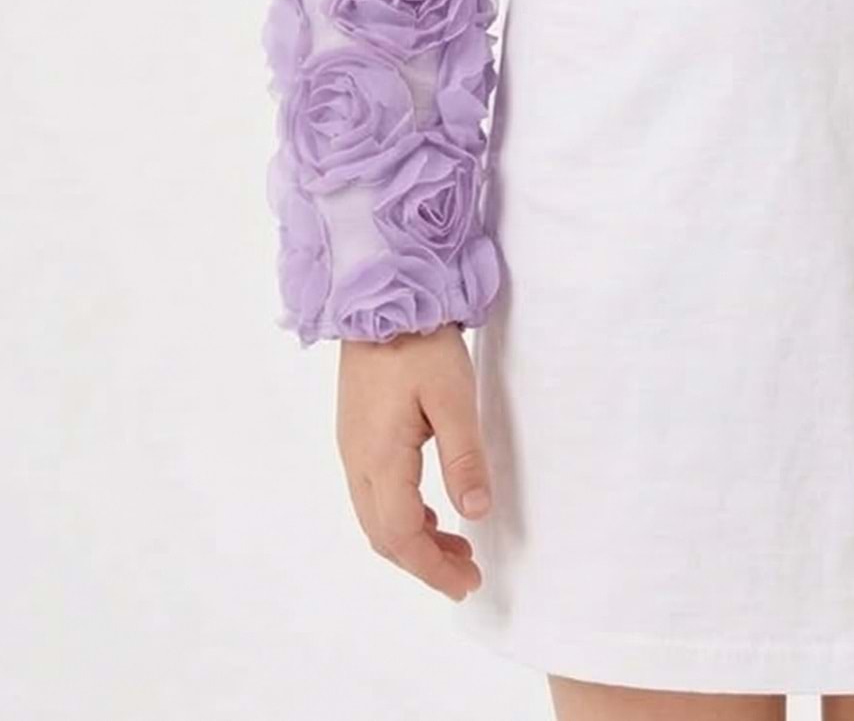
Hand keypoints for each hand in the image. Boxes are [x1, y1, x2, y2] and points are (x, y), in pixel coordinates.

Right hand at [336, 320, 492, 600]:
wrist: (379, 296)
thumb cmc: (419, 344)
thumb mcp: (454, 396)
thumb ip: (464, 457)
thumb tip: (475, 514)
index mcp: (380, 458)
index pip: (402, 535)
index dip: (433, 568)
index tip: (467, 583)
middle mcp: (357, 461)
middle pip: (383, 536)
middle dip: (424, 563)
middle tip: (466, 574)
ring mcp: (352, 448)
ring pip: (376, 518)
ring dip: (412, 541)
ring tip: (455, 547)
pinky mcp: (356, 433)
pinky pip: (374, 494)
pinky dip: (402, 515)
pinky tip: (431, 510)